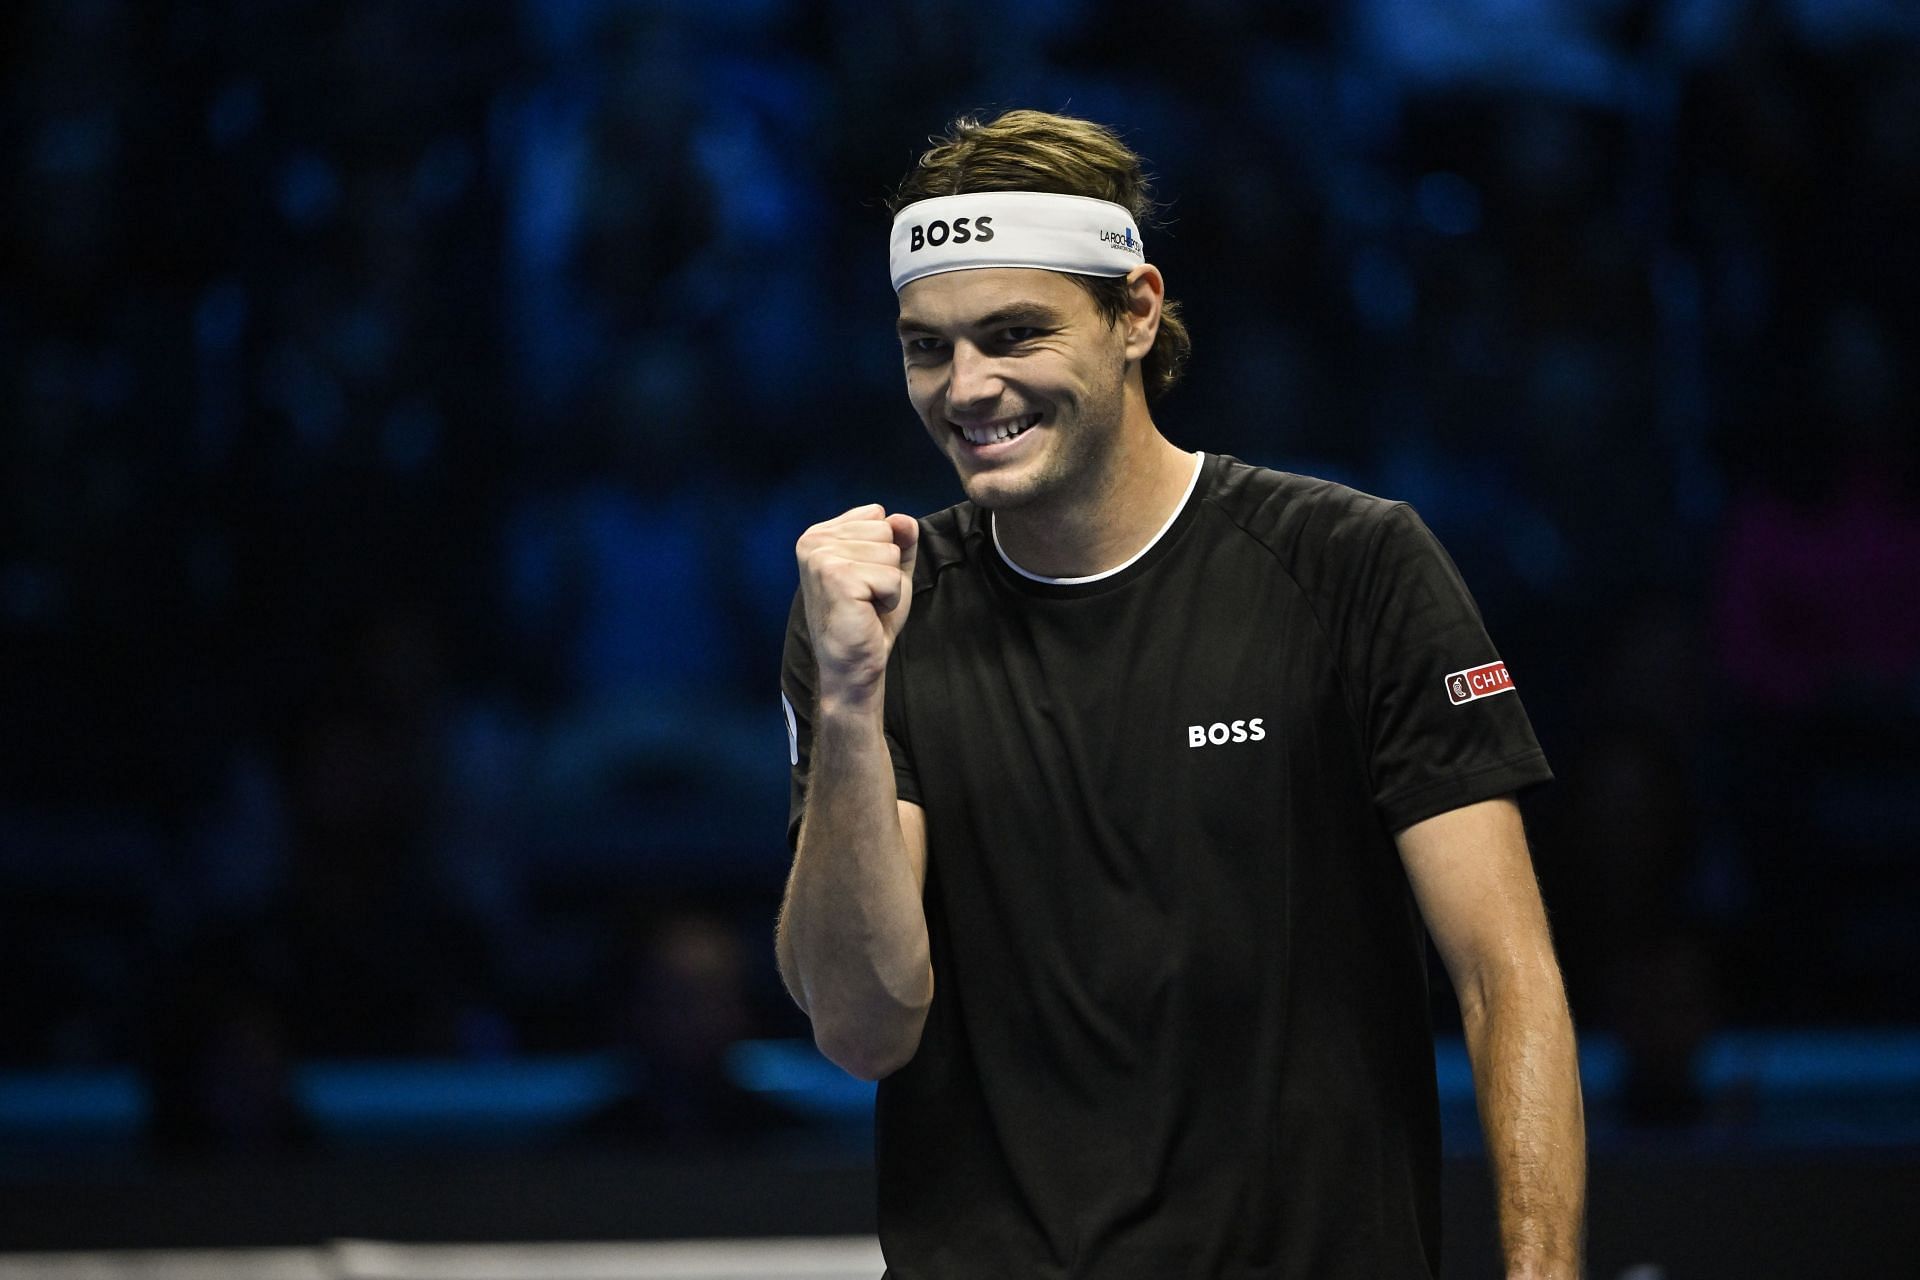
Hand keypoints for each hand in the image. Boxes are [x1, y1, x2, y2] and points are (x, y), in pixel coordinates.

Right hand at [796, 504, 918, 709]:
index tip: (865, 578)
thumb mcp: (890, 569)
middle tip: (866, 594)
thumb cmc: (869, 617)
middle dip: (887, 566)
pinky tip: (867, 611)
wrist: (854, 662)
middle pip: (885, 529)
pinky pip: (891, 576)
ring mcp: (822, 557)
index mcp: (820, 534)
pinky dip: (889, 598)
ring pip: (890, 551)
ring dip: (889, 583)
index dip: (883, 549)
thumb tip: (903, 519)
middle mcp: (814, 540)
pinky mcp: (836, 576)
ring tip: (866, 603)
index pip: (877, 514)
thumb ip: (900, 539)